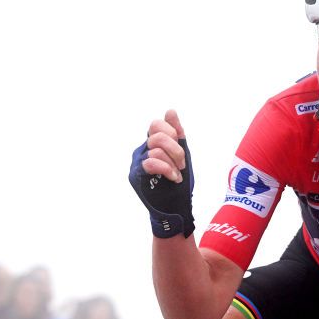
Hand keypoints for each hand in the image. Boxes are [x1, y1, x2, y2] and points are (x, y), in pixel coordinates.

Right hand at [129, 110, 195, 237]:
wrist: (177, 207)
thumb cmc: (178, 182)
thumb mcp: (183, 154)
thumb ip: (177, 134)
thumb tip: (170, 111)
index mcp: (152, 144)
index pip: (157, 124)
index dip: (172, 132)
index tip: (181, 145)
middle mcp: (142, 151)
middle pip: (157, 135)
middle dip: (176, 149)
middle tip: (182, 164)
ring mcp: (137, 163)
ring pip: (155, 149)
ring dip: (173, 163)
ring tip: (177, 174)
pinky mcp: (136, 176)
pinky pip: (150, 162)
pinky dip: (166, 169)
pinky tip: (173, 178)